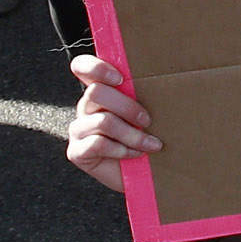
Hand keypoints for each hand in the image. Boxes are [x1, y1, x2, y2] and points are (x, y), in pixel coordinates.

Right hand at [65, 54, 157, 197]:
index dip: (96, 67)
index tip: (121, 78)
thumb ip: (143, 93)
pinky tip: (134, 155)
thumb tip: (164, 74)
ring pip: (103, 120)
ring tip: (151, 145)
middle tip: (148, 120)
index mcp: (100, 90)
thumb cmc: (150, 136)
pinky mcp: (77, 152)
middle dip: (128, 107)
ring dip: (132, 134)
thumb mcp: (148, 111)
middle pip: (96, 92)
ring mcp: (78, 130)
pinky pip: (97, 144)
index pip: (82, 67)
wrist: (146, 174)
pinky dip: (121, 150)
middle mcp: (85, 107)